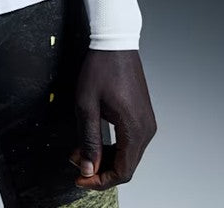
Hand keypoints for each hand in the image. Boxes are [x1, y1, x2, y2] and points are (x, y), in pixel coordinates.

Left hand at [68, 49, 156, 190]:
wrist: (115, 43)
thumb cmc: (101, 68)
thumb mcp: (87, 105)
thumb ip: (89, 140)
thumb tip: (89, 168)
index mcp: (135, 129)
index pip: (123, 171)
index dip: (101, 181)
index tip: (81, 179)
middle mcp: (146, 129)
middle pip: (126, 165)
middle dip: (100, 169)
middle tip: (76, 163)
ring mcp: (146, 122)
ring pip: (128, 154)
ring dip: (105, 157)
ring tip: (81, 151)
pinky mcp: (142, 116)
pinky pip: (130, 140)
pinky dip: (112, 145)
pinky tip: (95, 139)